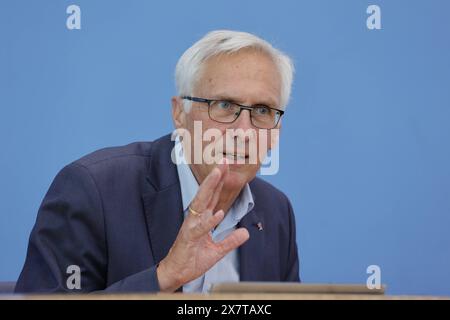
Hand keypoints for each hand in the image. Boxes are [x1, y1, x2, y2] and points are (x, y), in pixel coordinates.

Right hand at [156, 161, 249, 291]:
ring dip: (209, 188)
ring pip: (201, 203)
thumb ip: (230, 241)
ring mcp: (191, 227)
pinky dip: (209, 221)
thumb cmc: (192, 259)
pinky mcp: (188, 239)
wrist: (177, 274)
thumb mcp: (217, 251)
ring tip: (217, 174)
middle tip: (223, 161)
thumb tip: (246, 233)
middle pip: (207, 194)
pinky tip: (219, 213)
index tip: (227, 168)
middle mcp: (195, 219)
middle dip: (215, 177)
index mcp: (202, 219)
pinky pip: (200, 228)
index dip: (219, 183)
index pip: (212, 197)